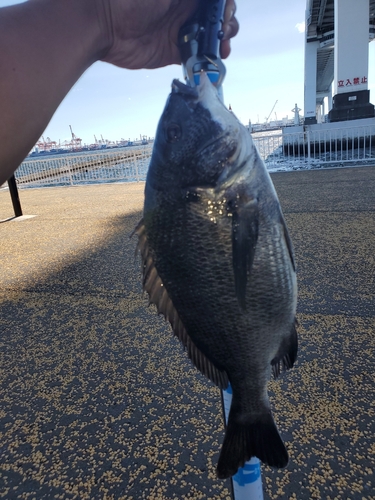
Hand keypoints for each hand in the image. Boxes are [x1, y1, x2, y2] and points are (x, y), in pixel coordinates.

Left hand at [100, 0, 238, 68]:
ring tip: (223, 45)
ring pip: (210, 35)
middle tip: (223, 28)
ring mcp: (180, 29)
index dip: (225, 4)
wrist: (104, 24)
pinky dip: (208, 58)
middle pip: (216, 14)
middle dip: (226, 20)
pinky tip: (214, 59)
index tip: (225, 10)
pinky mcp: (173, 51)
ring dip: (221, 40)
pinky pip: (197, 55)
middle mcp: (185, 6)